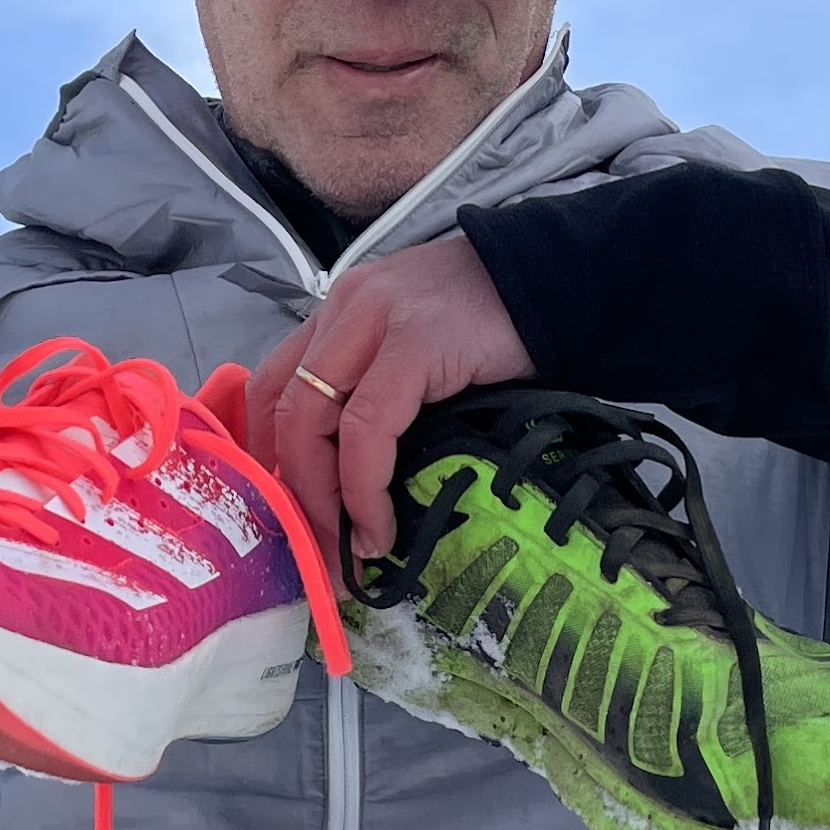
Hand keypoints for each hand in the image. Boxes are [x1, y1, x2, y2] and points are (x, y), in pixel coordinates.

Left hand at [246, 233, 533, 581]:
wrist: (562, 280)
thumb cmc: (496, 323)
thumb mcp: (418, 346)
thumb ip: (380, 386)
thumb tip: (353, 478)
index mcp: (341, 310)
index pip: (271, 385)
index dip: (267, 456)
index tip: (289, 513)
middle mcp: (346, 308)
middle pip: (282, 408)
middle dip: (289, 489)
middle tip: (314, 549)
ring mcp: (375, 319)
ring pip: (310, 420)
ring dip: (320, 498)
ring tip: (347, 547)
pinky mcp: (415, 343)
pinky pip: (368, 429)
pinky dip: (364, 487)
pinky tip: (381, 524)